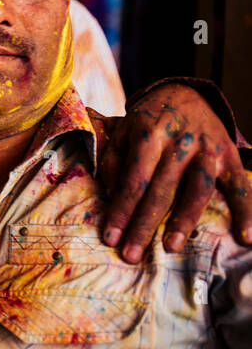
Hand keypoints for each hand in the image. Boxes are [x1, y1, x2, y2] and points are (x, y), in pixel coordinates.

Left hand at [98, 83, 251, 262]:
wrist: (184, 93)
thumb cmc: (146, 120)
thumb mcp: (121, 131)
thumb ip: (112, 161)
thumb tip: (110, 194)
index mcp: (149, 135)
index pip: (133, 180)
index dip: (121, 210)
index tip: (110, 237)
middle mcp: (180, 142)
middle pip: (161, 190)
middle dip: (144, 225)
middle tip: (131, 255)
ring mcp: (208, 149)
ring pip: (197, 191)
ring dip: (184, 221)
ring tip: (170, 247)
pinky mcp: (230, 155)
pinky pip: (240, 186)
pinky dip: (246, 212)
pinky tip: (245, 238)